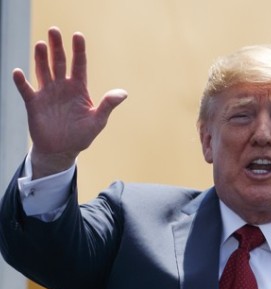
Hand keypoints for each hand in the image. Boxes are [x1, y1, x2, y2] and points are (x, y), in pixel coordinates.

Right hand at [11, 27, 127, 177]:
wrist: (62, 150)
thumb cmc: (82, 135)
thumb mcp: (98, 121)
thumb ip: (107, 105)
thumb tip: (123, 93)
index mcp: (78, 88)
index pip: (79, 65)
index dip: (79, 50)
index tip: (78, 35)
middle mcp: (62, 86)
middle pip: (59, 62)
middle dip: (57, 47)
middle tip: (54, 30)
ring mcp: (47, 93)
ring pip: (43, 71)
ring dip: (41, 58)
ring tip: (41, 44)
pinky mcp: (34, 103)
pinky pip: (27, 90)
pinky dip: (22, 82)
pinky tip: (19, 72)